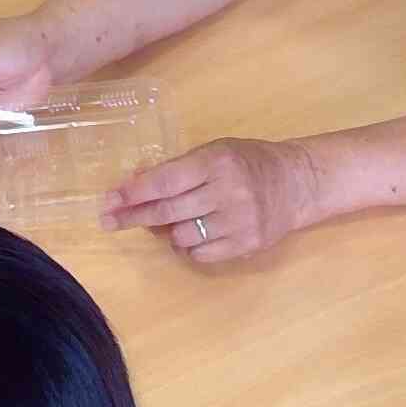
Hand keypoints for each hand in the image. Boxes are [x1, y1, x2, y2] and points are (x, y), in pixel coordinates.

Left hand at [104, 137, 319, 263]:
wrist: (296, 183)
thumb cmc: (248, 162)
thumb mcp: (213, 152)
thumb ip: (176, 169)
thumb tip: (132, 184)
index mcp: (217, 162)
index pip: (165, 181)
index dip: (133, 193)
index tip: (109, 200)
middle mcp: (228, 192)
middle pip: (167, 211)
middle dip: (133, 216)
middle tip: (109, 220)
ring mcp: (238, 222)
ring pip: (180, 236)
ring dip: (167, 231)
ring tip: (173, 220)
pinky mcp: (246, 245)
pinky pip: (199, 253)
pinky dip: (188, 245)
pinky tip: (195, 233)